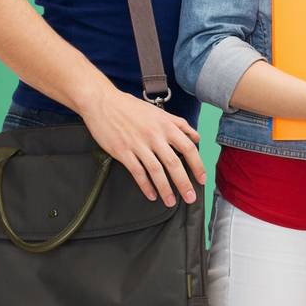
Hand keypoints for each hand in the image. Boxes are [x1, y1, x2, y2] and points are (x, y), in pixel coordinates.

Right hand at [77, 85, 204, 206]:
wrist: (103, 103)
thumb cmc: (131, 107)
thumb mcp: (159, 112)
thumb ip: (179, 124)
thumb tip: (196, 137)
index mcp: (165, 125)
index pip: (188, 147)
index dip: (197, 165)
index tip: (202, 178)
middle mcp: (154, 135)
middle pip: (174, 163)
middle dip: (184, 183)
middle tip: (190, 198)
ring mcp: (138, 144)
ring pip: (156, 171)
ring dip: (165, 189)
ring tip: (171, 202)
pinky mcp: (123, 152)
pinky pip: (137, 172)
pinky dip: (145, 185)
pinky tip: (152, 195)